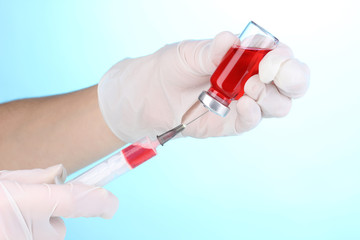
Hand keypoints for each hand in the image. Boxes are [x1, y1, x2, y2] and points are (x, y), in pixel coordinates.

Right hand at [0, 165, 118, 239]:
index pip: (74, 202)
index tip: (112, 204)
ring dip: (36, 229)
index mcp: (20, 203)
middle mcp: (25, 231)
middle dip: (52, 216)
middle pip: (59, 226)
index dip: (98, 202)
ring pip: (46, 237)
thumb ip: (34, 177)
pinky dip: (27, 236)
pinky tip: (8, 230)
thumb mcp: (2, 182)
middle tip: (25, 209)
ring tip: (8, 221)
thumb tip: (61, 174)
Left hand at [98, 32, 309, 141]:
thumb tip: (232, 39)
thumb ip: (212, 51)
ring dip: (270, 96)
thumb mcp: (189, 54)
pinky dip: (254, 113)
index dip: (283, 58)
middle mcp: (251, 81)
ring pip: (278, 105)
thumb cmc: (170, 68)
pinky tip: (244, 104)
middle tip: (270, 73)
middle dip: (292, 78)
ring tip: (247, 88)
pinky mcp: (230, 124)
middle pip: (291, 84)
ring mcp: (243, 104)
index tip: (270, 57)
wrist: (147, 95)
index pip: (281, 58)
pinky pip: (252, 121)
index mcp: (246, 59)